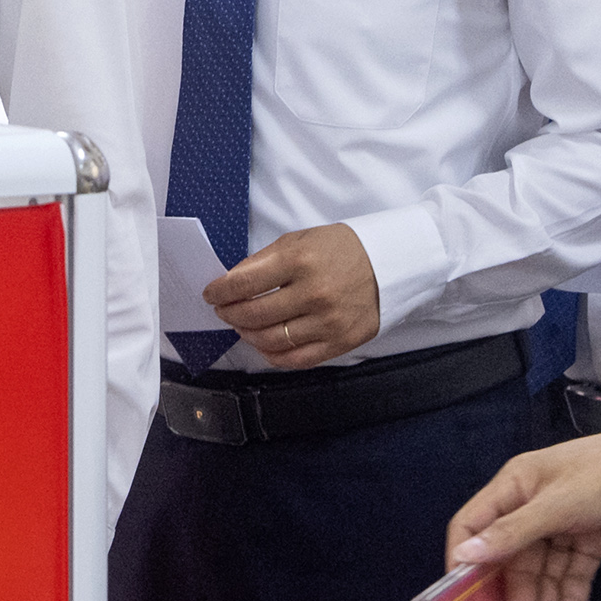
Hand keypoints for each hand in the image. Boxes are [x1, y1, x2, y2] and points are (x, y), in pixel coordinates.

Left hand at [206, 224, 380, 370]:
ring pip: (272, 340)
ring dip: (248, 335)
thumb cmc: (341, 248)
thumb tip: (231, 282)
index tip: (211, 293)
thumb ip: (262, 261)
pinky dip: (273, 356)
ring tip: (243, 325)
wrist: (389, 262)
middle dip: (230, 314)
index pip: (245, 283)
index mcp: (300, 261)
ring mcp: (329, 321)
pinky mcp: (342, 342)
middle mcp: (315, 293)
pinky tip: (264, 345)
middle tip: (223, 310)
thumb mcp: (298, 240)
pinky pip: (297, 360)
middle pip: (255, 315)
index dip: (220, 291)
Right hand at [447, 428, 600, 600]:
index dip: (463, 564)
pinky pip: (573, 579)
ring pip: (545, 579)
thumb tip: (462, 556)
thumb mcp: (559, 504)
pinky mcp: (590, 544)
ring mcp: (562, 529)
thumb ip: (512, 533)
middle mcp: (531, 510)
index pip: (473, 527)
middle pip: (513, 566)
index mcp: (514, 489)